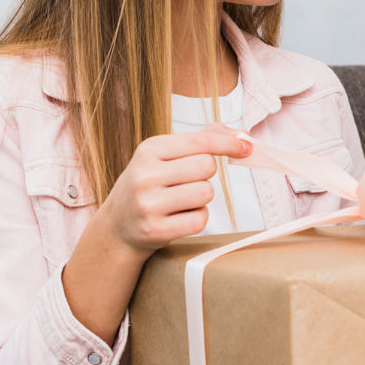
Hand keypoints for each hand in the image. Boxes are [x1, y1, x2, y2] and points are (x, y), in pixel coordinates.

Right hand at [98, 124, 253, 255]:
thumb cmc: (150, 185)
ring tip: (180, 200)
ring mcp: (148, 204)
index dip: (229, 143)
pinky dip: (197, 218)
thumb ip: (201, 140)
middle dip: (206, 175)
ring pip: (206, 193)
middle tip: (187, 181)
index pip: (201, 141)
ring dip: (202, 198)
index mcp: (149, 150)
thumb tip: (241, 134)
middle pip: (207, 167)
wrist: (118, 225)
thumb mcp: (164, 156)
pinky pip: (200, 220)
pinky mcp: (155, 230)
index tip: (246, 146)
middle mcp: (145, 174)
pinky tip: (179, 217)